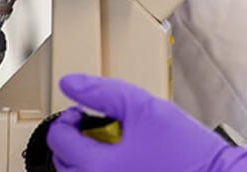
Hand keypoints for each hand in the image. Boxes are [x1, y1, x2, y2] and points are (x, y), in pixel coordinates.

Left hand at [47, 74, 246, 171]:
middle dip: (73, 141)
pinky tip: (122, 164)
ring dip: (84, 160)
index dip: (68, 118)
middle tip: (94, 128)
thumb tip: (70, 83)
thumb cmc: (187, 150)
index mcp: (97, 166)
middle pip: (63, 163)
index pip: (59, 139)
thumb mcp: (145, 108)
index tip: (82, 112)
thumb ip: (103, 92)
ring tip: (108, 148)